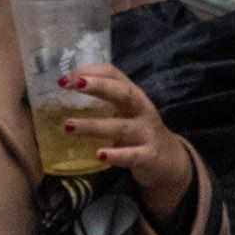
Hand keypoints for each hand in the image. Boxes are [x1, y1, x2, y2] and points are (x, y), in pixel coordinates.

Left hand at [59, 61, 197, 217]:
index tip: (66, 77)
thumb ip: (104, 104)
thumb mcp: (126, 114)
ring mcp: (147, 134)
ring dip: (93, 125)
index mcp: (133, 97)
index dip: (91, 72)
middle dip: (98, 86)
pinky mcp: (149, 157)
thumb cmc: (139, 134)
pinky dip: (116, 155)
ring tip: (68, 126)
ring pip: (121, 127)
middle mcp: (142, 111)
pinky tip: (100, 155)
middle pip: (123, 93)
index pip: (114, 75)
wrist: (171, 162)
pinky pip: (132, 155)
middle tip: (73, 84)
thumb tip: (64, 98)